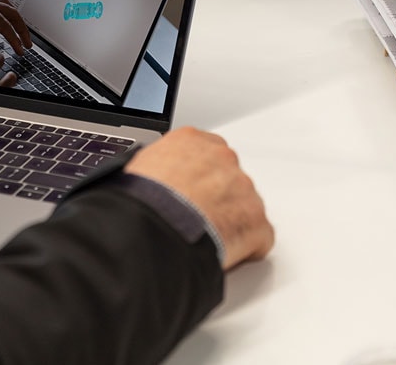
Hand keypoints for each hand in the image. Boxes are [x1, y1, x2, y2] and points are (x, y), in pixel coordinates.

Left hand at [0, 0, 32, 54]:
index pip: (6, 24)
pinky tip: (7, 21)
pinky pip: (1, 7)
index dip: (15, 38)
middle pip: (12, 14)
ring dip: (18, 21)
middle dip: (22, 30)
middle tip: (28, 44)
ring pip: (8, 10)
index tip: (21, 50)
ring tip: (22, 33)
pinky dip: (9, 15)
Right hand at [125, 126, 273, 269]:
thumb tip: (154, 181)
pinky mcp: (256, 220)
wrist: (152, 229)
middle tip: (195, 219)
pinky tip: (221, 254)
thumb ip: (158, 168)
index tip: (191, 193)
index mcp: (190, 141)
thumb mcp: (137, 169)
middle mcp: (221, 158)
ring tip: (204, 239)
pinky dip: (244, 248)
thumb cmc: (139, 203)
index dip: (198, 178)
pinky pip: (257, 236)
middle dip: (216, 199)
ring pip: (244, 206)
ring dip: (229, 222)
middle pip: (228, 178)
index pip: (205, 153)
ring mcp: (242, 187)